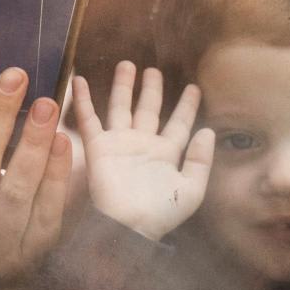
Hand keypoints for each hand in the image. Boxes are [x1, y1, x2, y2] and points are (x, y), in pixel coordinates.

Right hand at [72, 61, 213, 240]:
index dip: (187, 106)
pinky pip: (90, 119)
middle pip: (149, 109)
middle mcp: (143, 145)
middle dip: (152, 90)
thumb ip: (201, 160)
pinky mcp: (98, 147)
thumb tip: (208, 131)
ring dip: (124, 86)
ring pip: (122, 108)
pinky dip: (84, 100)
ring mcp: (119, 144)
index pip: (180, 124)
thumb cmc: (161, 213)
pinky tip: (80, 80)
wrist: (127, 226)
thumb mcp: (191, 190)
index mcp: (167, 154)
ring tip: (127, 64)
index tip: (195, 87)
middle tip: (154, 70)